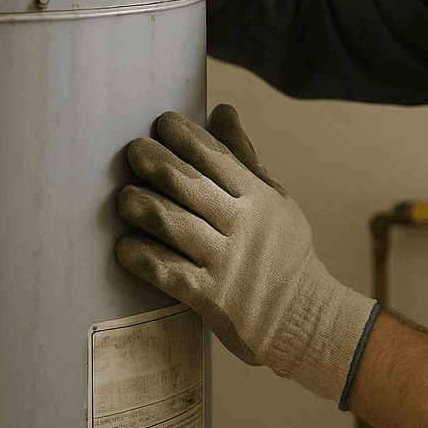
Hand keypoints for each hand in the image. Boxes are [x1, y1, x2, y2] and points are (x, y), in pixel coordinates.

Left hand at [116, 105, 376, 401]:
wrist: (302, 318)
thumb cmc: (283, 252)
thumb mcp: (274, 199)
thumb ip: (244, 157)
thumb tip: (221, 110)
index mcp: (259, 197)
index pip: (218, 157)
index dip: (186, 136)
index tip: (161, 122)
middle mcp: (243, 226)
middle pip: (192, 187)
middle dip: (159, 164)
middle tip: (134, 150)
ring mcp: (226, 262)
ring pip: (176, 226)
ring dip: (145, 207)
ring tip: (125, 197)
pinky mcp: (210, 298)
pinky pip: (169, 272)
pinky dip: (144, 257)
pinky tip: (124, 246)